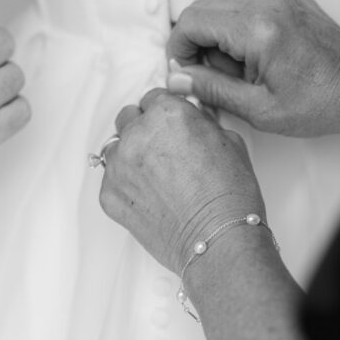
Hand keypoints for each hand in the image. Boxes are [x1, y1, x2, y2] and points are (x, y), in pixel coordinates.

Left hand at [99, 88, 264, 273]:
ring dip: (131, 156)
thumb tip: (193, 121)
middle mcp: (137, 134)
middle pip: (128, 118)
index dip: (165, 114)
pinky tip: (151, 198)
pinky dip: (127, 185)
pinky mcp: (109, 195)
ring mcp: (118, 166)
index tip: (170, 127)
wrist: (219, 241)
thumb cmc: (230, 196)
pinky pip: (112, 180)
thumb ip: (201, 123)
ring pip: (116, 148)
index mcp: (167, 113)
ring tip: (157, 178)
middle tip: (164, 152)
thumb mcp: (229, 142)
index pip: (153, 98)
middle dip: (144, 130)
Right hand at [166, 0, 339, 135]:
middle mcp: (269, 3)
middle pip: (203, 8)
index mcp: (259, 30)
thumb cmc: (322, 104)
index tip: (185, 73)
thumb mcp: (260, 109)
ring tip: (237, 71)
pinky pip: (245, 5)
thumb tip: (177, 78)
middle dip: (196, 42)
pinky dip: (237, 30)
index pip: (193, 21)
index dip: (179, 49)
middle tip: (210, 76)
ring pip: (222, 4)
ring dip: (216, 36)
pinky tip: (253, 59)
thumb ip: (212, 89)